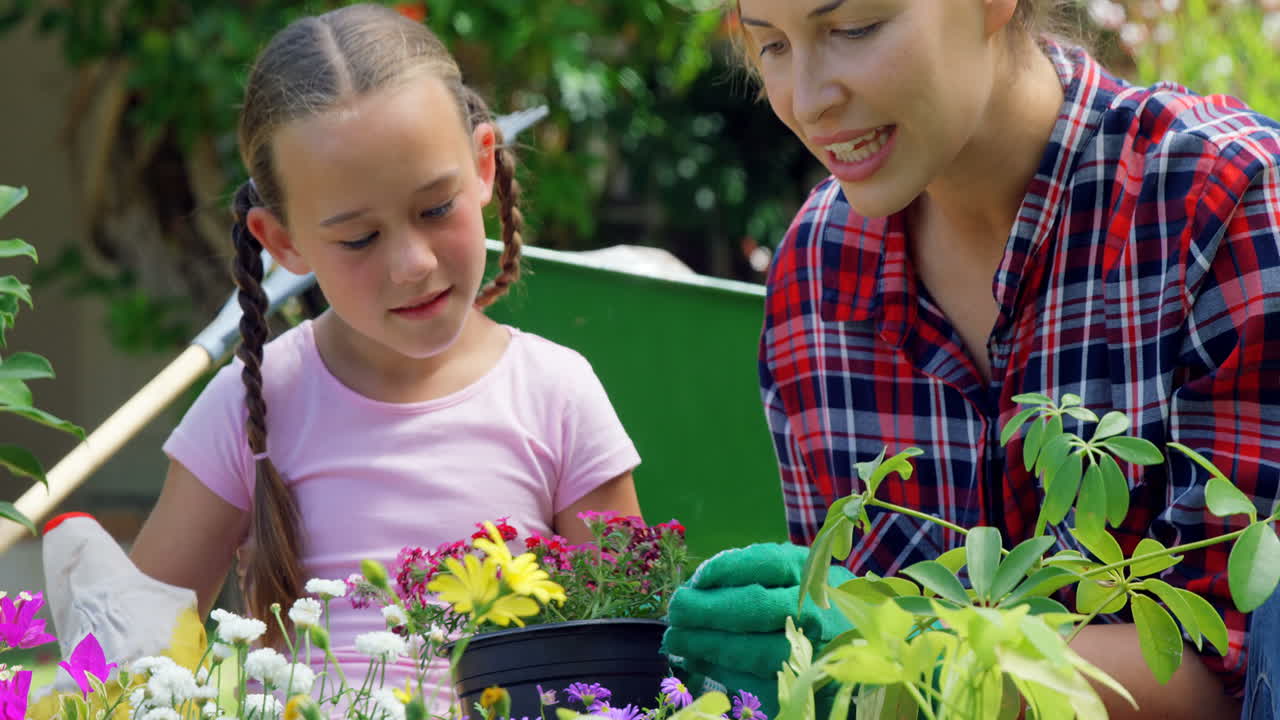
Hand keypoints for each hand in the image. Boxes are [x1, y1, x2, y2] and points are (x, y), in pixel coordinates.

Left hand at [661, 543, 854, 716]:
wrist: (863, 642)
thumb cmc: (814, 601)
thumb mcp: (795, 575)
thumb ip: (752, 576)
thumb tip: (695, 589)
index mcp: (813, 573)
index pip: (767, 562)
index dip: (726, 569)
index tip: (696, 578)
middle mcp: (817, 610)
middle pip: (756, 607)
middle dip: (707, 610)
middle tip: (676, 612)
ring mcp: (815, 651)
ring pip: (756, 649)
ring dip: (708, 646)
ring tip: (678, 641)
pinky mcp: (807, 686)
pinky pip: (761, 682)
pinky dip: (724, 673)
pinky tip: (700, 664)